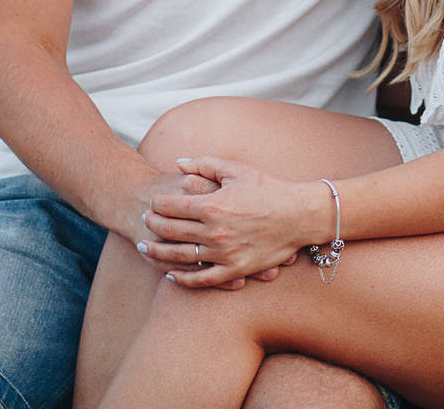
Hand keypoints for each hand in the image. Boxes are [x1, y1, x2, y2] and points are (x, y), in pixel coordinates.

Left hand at [119, 168, 260, 290]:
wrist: (300, 215)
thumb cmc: (269, 189)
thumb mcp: (237, 170)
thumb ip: (205, 164)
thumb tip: (178, 163)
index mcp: (213, 205)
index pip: (172, 206)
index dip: (157, 204)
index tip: (152, 203)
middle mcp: (215, 232)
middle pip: (171, 231)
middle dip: (153, 225)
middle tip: (143, 222)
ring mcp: (224, 254)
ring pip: (181, 257)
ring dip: (159, 252)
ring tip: (145, 247)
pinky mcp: (235, 270)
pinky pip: (203, 279)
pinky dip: (184, 279)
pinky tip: (171, 275)